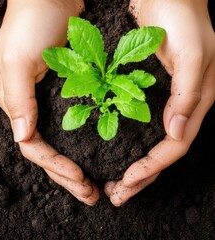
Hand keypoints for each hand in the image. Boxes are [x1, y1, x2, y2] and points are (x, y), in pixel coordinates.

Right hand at [0, 0, 98, 204]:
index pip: (31, 146)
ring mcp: (42, 98)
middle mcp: (26, 104)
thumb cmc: (30, 21)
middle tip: (92, 194)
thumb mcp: (17, 59)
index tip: (80, 178)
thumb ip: (18, 99)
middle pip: (44, 151)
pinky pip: (67, 125)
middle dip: (66, 176)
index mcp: (14, 101)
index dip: (54, 166)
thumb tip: (22, 138)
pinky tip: (92, 152)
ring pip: (56, 142)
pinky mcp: (60, 89)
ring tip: (92, 184)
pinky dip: (79, 143)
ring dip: (72, 166)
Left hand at [105, 0, 214, 205]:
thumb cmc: (181, 16)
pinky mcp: (151, 90)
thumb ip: (188, 94)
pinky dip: (129, 142)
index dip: (152, 167)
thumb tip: (177, 134)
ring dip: (135, 164)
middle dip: (142, 176)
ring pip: (152, 142)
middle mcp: (184, 104)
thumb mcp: (191, 53)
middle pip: (164, 151)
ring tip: (114, 183)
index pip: (175, 146)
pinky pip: (141, 125)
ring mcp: (168, 98)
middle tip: (116, 194)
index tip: (126, 181)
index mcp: (197, 100)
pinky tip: (113, 149)